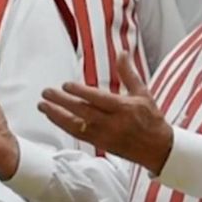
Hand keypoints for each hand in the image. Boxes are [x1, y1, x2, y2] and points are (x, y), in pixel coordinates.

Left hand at [38, 52, 173, 171]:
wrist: (158, 149)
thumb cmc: (151, 119)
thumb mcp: (143, 93)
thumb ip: (129, 73)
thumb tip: (123, 52)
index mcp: (124, 109)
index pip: (98, 99)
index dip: (81, 92)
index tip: (66, 85)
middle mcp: (113, 123)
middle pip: (83, 112)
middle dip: (62, 102)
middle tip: (46, 92)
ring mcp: (105, 136)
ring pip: (76, 126)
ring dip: (57, 116)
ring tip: (42, 105)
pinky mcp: (100, 145)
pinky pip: (78, 135)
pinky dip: (64, 126)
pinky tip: (53, 117)